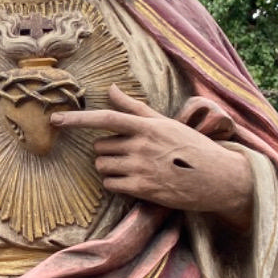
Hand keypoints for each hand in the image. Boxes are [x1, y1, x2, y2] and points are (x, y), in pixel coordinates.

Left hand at [52, 84, 252, 227]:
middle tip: (131, 154)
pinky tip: (134, 181)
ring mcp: (143, 168)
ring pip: (102, 166)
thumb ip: (134, 108)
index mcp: (148, 126)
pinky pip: (110, 184)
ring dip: (110, 168)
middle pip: (100, 147)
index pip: (105, 119)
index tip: (55, 119)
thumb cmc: (192, 147)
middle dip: (108, 151)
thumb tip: (110, 88)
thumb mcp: (165, 123)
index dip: (77, 119)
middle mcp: (142, 145)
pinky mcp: (144, 189)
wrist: (222, 178)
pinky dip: (115, 183)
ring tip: (135, 168)